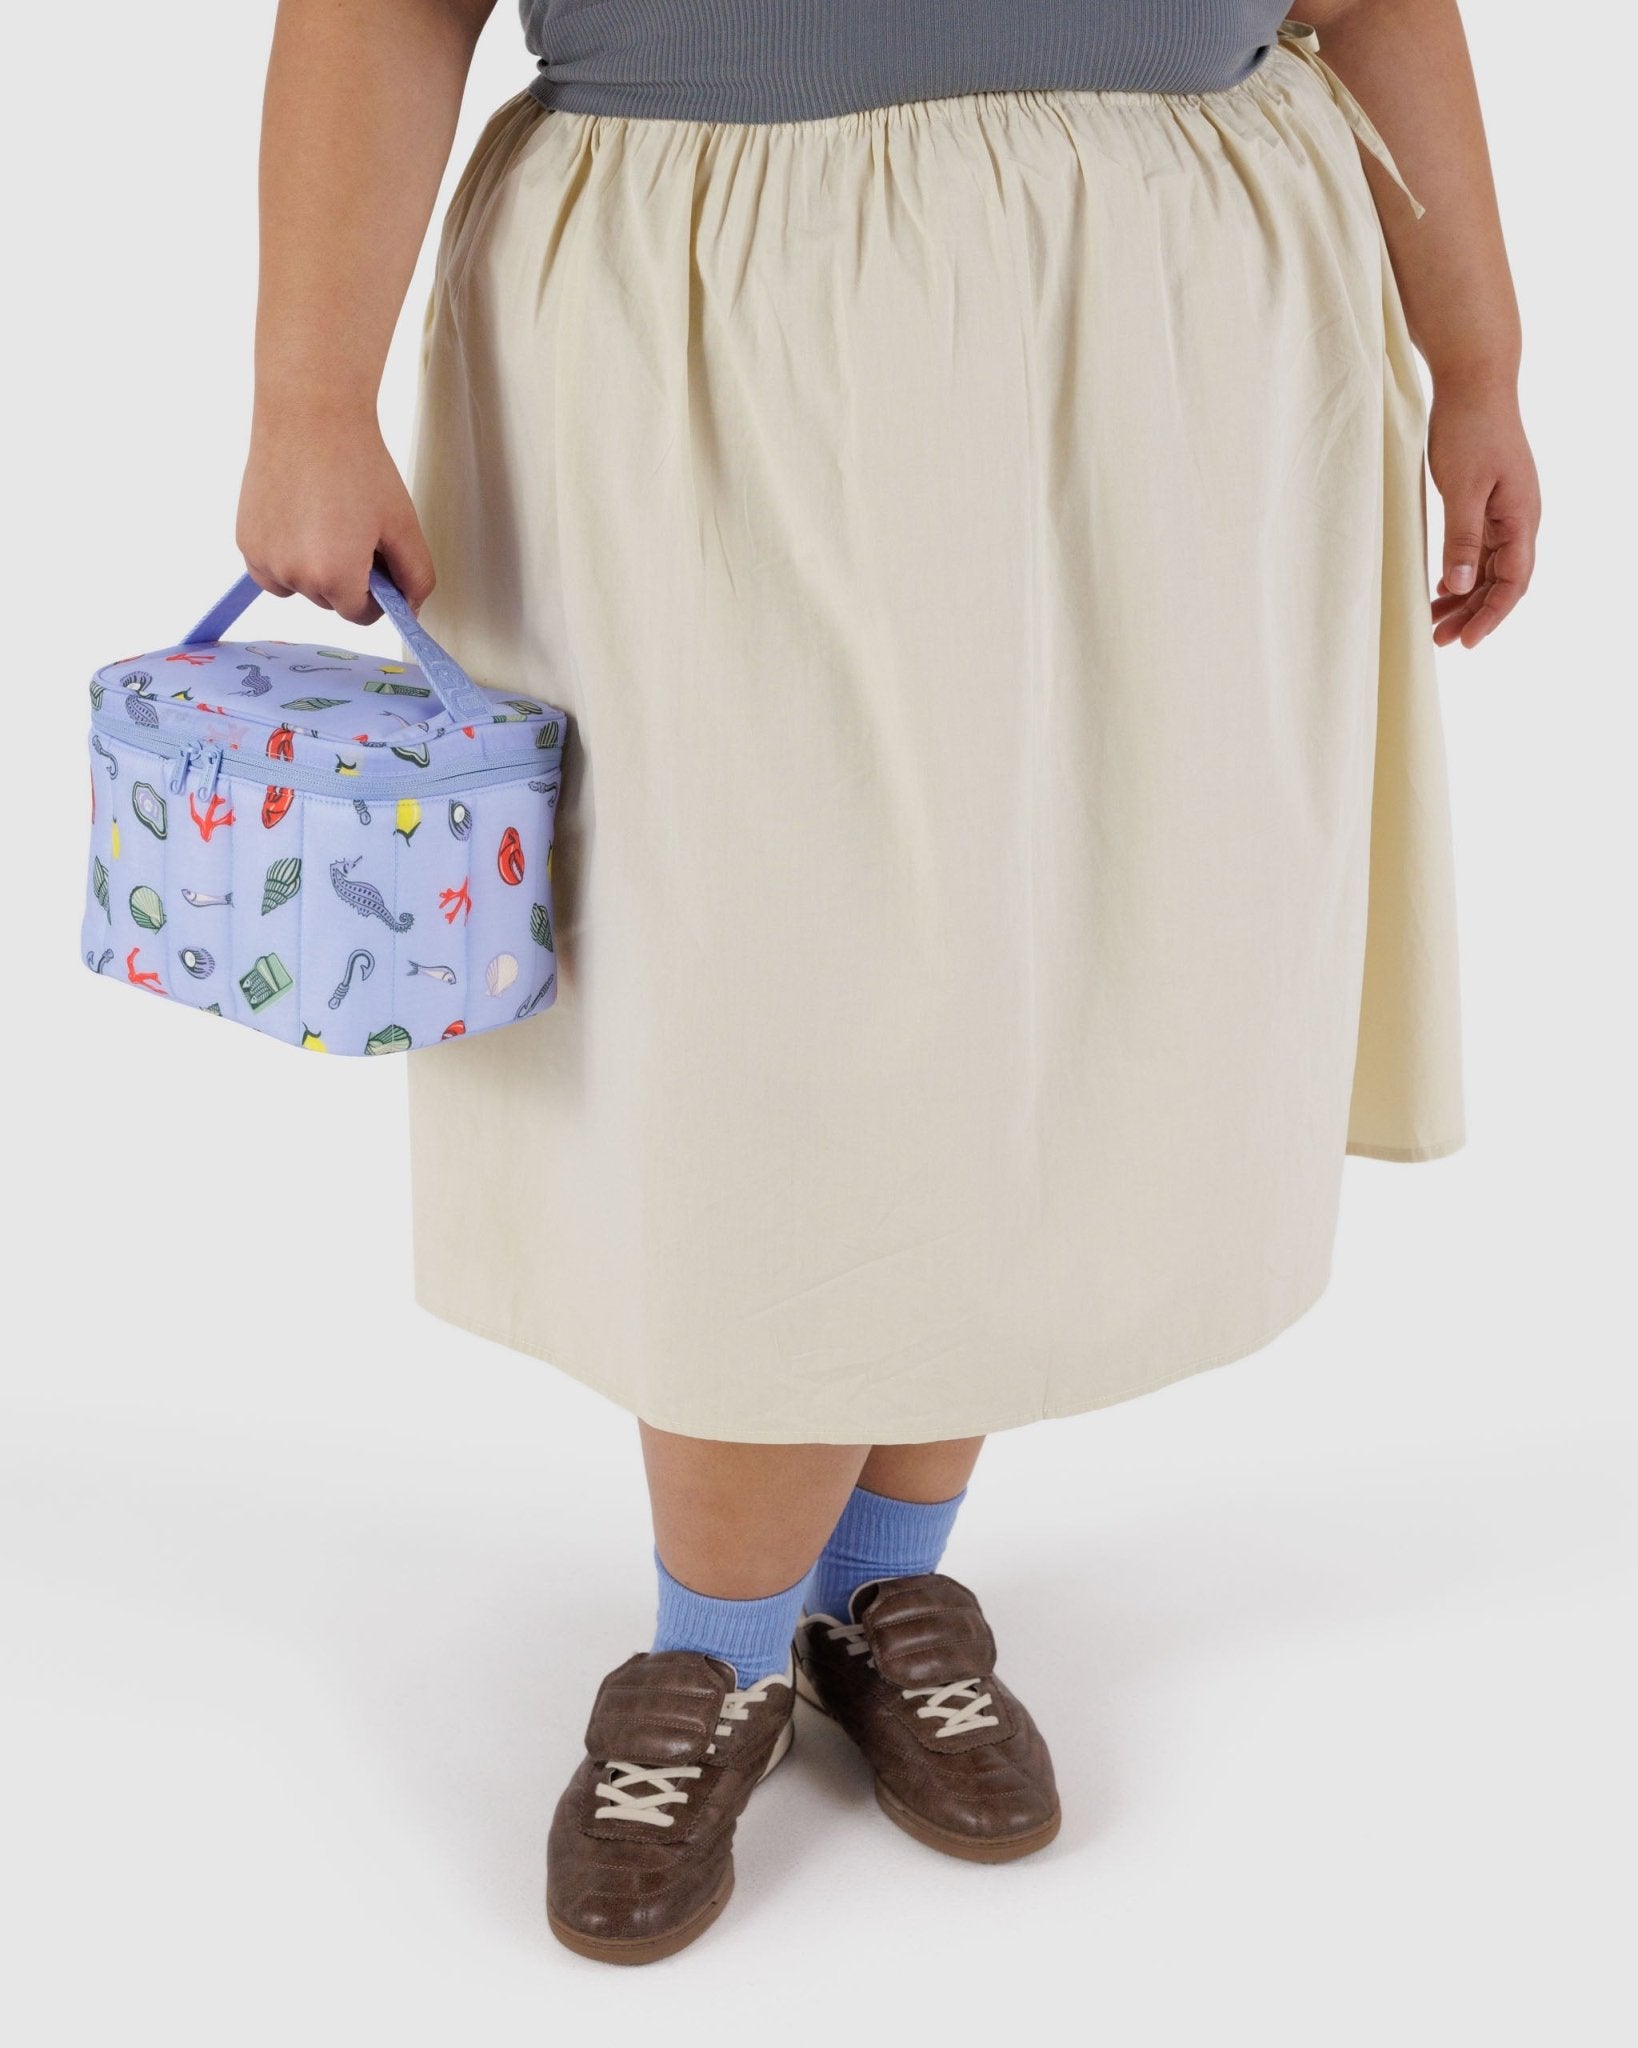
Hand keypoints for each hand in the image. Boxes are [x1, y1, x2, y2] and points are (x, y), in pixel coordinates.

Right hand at [236, 403, 434, 625]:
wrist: (309, 415)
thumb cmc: (358, 465)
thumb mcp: (404, 525)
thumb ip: (416, 577)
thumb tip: (410, 609)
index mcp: (335, 578)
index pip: (361, 615)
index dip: (378, 594)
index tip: (381, 564)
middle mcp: (293, 576)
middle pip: (330, 601)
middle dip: (348, 578)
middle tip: (355, 531)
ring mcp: (263, 559)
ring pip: (299, 588)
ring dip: (316, 570)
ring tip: (328, 522)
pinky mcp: (245, 540)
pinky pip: (271, 570)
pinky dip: (287, 558)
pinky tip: (302, 522)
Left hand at [1426, 379, 1539, 648]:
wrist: (1474, 381)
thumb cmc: (1470, 429)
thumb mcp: (1462, 488)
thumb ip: (1462, 538)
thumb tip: (1462, 584)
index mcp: (1521, 517)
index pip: (1513, 582)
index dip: (1490, 616)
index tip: (1467, 643)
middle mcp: (1520, 517)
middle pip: (1502, 581)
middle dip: (1474, 614)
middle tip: (1440, 641)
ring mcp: (1505, 509)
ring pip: (1489, 568)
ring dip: (1465, 597)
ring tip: (1435, 622)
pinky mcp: (1488, 500)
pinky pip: (1480, 548)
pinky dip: (1462, 572)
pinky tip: (1441, 587)